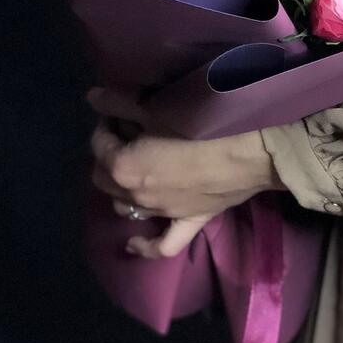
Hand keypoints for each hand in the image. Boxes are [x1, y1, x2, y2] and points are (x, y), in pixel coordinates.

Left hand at [86, 87, 283, 258]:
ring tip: (135, 166)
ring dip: (121, 187)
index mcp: (124, 167)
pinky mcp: (189, 222)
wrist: (249, 151)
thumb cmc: (201, 125)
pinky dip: (144, 245)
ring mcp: (162, 212)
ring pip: (124, 206)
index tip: (119, 109)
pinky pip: (161, 244)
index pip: (99, 143)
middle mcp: (136, 196)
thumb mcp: (157, 107)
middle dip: (108, 154)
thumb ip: (120, 102)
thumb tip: (92, 98)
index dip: (105, 123)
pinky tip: (133, 242)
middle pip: (104, 176)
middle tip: (126, 133)